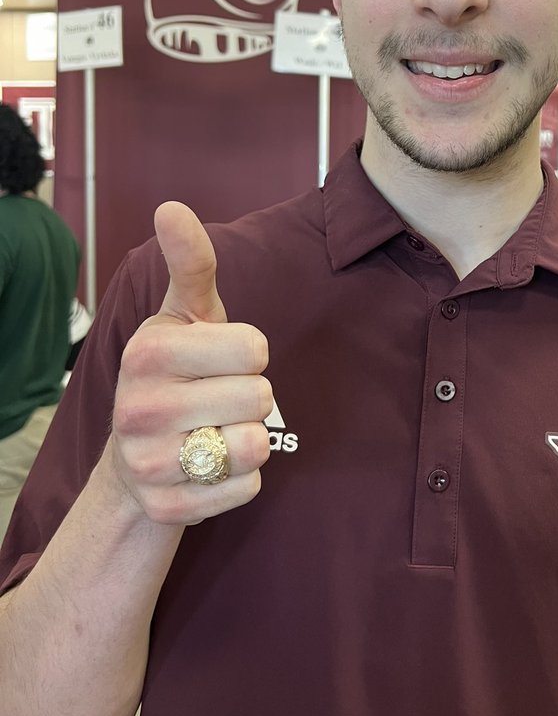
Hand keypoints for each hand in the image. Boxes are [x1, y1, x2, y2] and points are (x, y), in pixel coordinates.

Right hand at [108, 202, 271, 523]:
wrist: (136, 460)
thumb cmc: (178, 372)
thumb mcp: (185, 314)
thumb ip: (190, 263)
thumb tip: (172, 207)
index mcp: (149, 350)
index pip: (255, 347)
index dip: (249, 353)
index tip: (219, 357)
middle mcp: (140, 408)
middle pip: (261, 397)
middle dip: (252, 396)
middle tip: (217, 398)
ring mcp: (149, 463)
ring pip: (256, 445)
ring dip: (249, 438)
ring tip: (214, 430)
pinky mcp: (168, 508)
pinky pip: (249, 487)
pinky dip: (242, 479)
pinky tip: (209, 467)